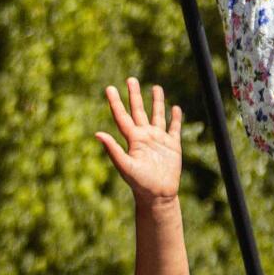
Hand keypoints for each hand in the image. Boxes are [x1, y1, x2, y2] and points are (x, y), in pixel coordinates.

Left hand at [97, 79, 181, 204]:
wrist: (158, 195)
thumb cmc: (140, 183)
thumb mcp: (125, 166)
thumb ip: (113, 150)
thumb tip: (97, 134)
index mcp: (133, 139)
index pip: (122, 116)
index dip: (115, 102)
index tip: (109, 88)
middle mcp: (144, 136)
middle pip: (138, 110)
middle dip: (134, 95)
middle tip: (131, 79)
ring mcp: (159, 139)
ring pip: (157, 115)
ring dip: (156, 101)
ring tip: (156, 87)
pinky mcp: (172, 145)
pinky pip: (174, 128)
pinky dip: (175, 118)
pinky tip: (175, 108)